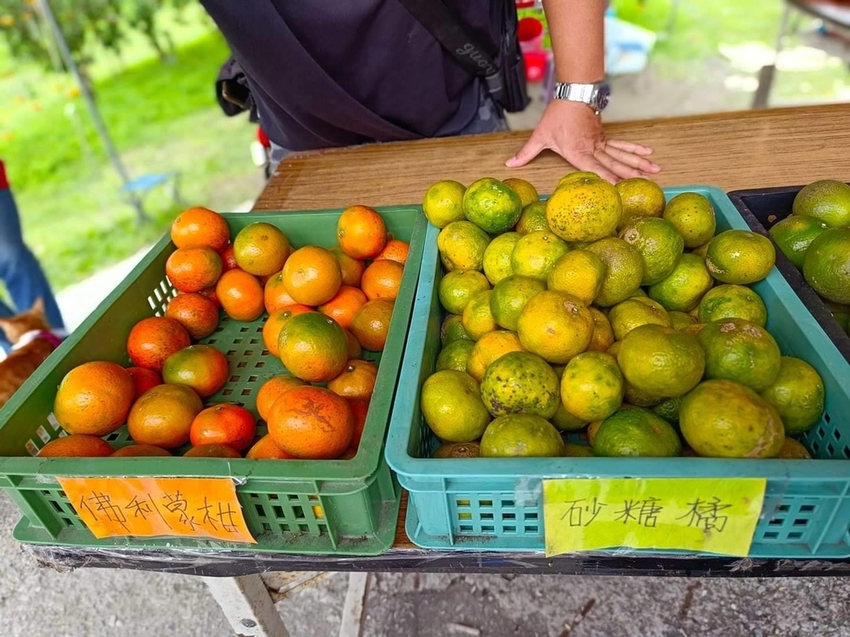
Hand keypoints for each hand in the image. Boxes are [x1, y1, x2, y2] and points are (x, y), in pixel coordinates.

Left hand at [505, 99, 660, 183]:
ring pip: (622, 155)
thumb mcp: (540, 135)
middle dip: (632, 174)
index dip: (607, 179)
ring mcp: (601, 142)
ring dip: (638, 163)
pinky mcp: (604, 137)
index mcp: (578, 151)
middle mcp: (593, 148)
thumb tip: (509, 164)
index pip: (594, 169)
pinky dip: (634, 150)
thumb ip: (526, 153)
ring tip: (655, 170)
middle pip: (615, 163)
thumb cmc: (557, 115)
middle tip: (649, 182)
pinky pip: (622, 146)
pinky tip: (647, 154)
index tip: (620, 189)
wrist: (573, 92)